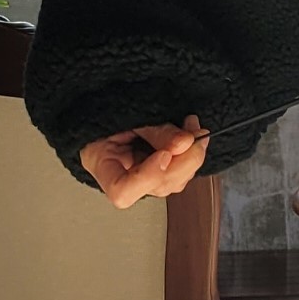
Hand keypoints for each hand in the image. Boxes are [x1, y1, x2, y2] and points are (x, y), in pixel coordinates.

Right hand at [79, 116, 210, 208]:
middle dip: (183, 161)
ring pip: (176, 181)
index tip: (164, 154)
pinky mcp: (162, 173)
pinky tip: (194, 136)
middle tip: (193, 136)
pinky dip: (192, 153)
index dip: (148, 176)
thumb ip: (155, 131)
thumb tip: (186, 142)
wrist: (112, 109)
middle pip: (159, 186)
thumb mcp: (127, 116)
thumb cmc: (110, 114)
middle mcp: (126, 180)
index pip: (123, 191)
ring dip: (192, 155)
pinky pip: (182, 171)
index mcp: (104, 167)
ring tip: (194, 129)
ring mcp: (146, 180)